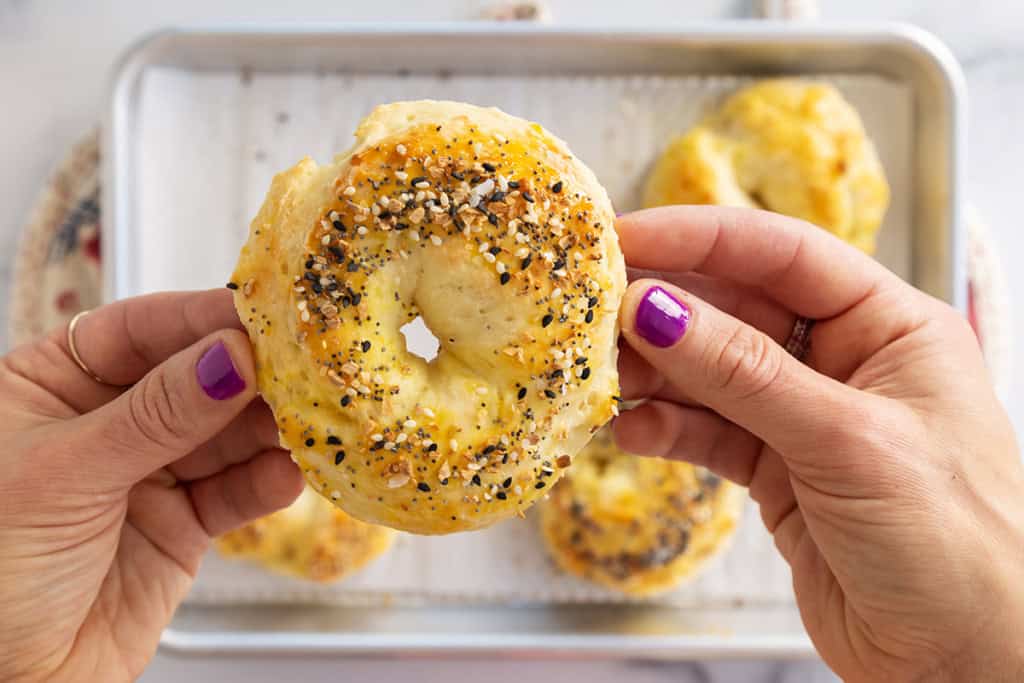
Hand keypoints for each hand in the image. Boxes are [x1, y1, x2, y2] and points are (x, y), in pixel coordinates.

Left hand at [0, 289, 302, 681]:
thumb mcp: (64, 475)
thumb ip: (155, 415)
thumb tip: (228, 357)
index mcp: (50, 386)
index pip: (137, 331)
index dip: (201, 319)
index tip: (262, 312)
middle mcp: (106, 422)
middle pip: (194, 377)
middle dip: (250, 373)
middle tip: (305, 365)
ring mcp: (148, 472)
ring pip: (225, 434)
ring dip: (270, 427)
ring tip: (311, 418)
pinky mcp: (183, 523)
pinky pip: (235, 491)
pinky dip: (267, 482)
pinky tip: (291, 473)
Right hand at [613, 206, 1023, 681]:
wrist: (966, 663)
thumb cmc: (958, 547)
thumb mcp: (845, 441)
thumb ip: (743, 374)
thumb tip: (654, 310)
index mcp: (890, 327)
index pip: (784, 254)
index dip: (701, 239)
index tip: (626, 236)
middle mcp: (845, 362)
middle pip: (736, 309)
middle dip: (665, 308)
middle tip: (593, 309)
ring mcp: (804, 417)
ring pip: (710, 372)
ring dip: (655, 372)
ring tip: (603, 375)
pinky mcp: (774, 469)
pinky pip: (706, 431)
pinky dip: (666, 428)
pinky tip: (634, 430)